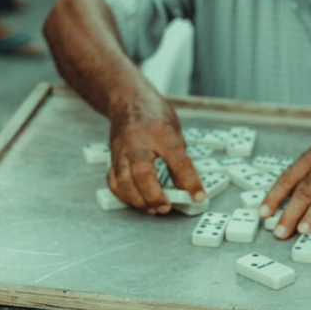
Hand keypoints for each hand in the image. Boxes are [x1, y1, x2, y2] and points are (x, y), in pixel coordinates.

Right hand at [107, 91, 205, 213]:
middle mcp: (138, 141)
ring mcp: (121, 150)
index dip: (189, 181)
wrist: (127, 100)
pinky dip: (124, 196)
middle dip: (154, 195)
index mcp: (160, 131)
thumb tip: (187, 188)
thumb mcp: (175, 131)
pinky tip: (137, 201)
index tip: (198, 196)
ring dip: (138, 200)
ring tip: (153, 209)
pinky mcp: (112, 158)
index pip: (177, 159)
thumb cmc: (154, 114)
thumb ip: (180, 159)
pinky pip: (113, 181)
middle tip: (166, 207)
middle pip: (142, 172)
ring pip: (124, 180)